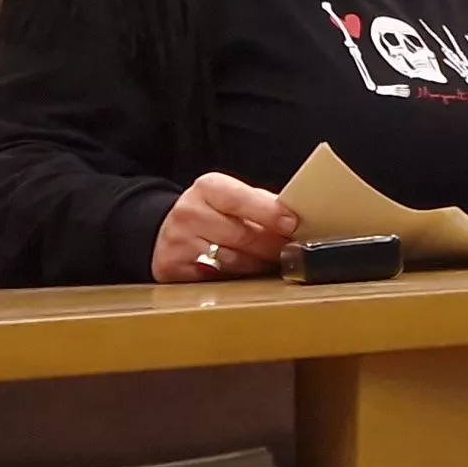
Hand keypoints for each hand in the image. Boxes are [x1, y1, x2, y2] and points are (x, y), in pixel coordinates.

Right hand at [150, 172, 300, 281]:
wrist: (168, 230)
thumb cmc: (212, 212)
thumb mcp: (231, 197)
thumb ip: (262, 204)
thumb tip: (299, 217)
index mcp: (208, 187)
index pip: (241, 199)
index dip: (269, 213)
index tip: (293, 224)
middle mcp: (189, 212)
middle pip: (242, 235)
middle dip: (273, 245)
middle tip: (295, 250)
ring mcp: (178, 242)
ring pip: (232, 261)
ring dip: (259, 264)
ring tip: (274, 261)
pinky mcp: (173, 268)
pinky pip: (216, 279)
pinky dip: (237, 276)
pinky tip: (247, 272)